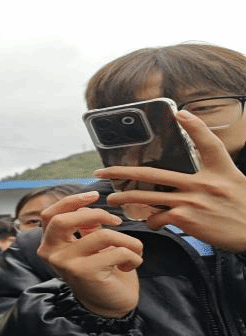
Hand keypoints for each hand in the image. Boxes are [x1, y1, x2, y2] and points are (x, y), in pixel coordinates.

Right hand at [37, 191, 143, 317]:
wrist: (111, 306)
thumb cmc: (102, 271)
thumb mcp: (90, 245)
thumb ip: (84, 226)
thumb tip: (87, 204)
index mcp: (49, 244)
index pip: (50, 214)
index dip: (71, 201)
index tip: (95, 195)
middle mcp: (51, 254)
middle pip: (65, 220)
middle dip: (96, 214)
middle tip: (116, 220)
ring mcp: (66, 264)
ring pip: (102, 235)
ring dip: (128, 240)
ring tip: (134, 249)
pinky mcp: (86, 273)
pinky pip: (118, 251)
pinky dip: (134, 256)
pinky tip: (131, 266)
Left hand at [96, 110, 245, 251]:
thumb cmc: (243, 207)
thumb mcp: (233, 178)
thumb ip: (213, 165)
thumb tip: (196, 152)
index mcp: (217, 170)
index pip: (208, 143)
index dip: (196, 126)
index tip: (180, 113)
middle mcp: (202, 183)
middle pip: (154, 174)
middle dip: (123, 172)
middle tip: (103, 172)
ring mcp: (192, 202)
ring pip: (148, 198)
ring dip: (126, 199)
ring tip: (113, 200)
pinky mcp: (187, 220)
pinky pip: (159, 218)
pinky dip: (153, 221)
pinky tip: (154, 222)